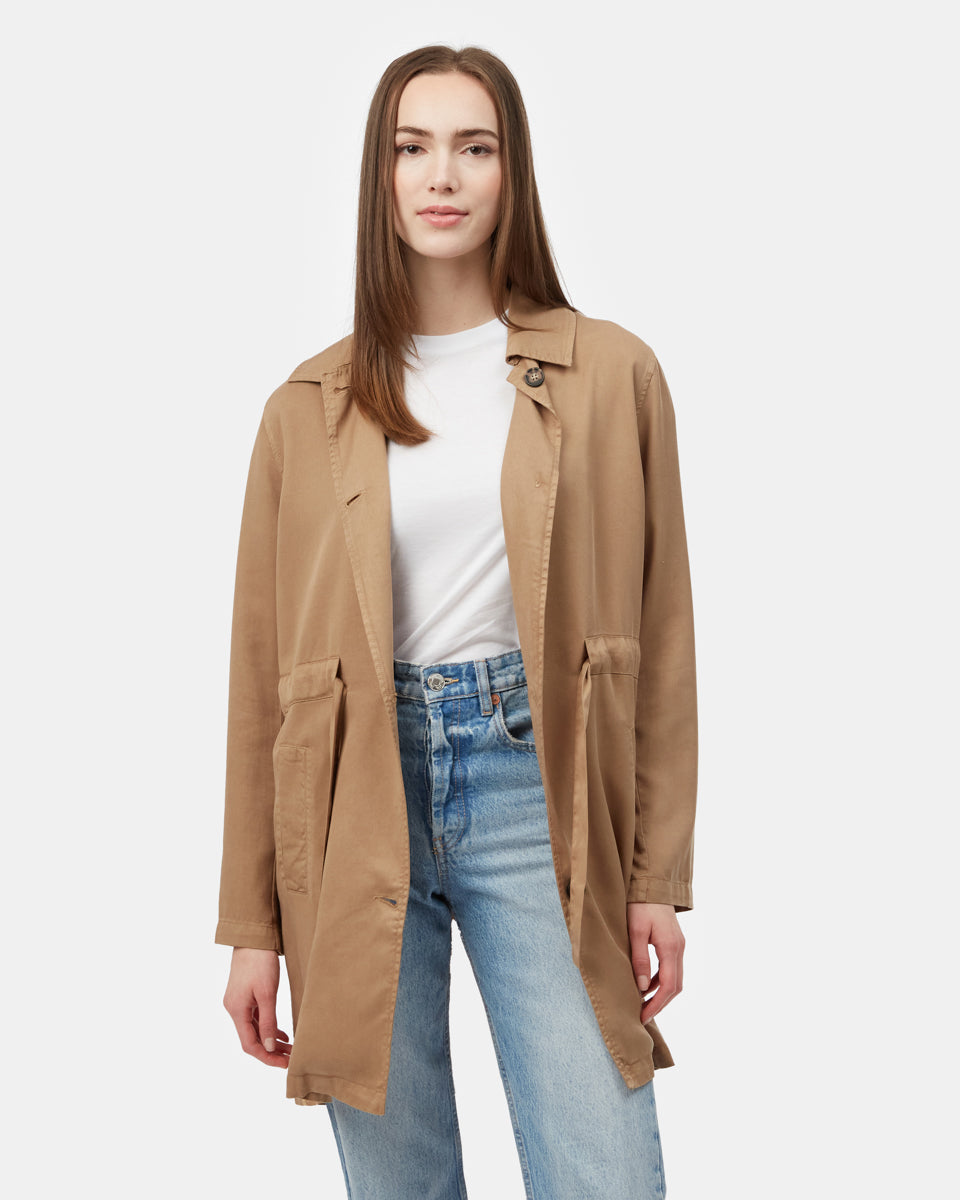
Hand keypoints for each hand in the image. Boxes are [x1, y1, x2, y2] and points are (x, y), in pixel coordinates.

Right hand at [222, 947, 291, 1066]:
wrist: (253, 938)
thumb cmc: (261, 962)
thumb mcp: (268, 993)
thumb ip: (269, 1021)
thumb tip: (270, 1047)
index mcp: (236, 1010)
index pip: (249, 1045)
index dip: (267, 1057)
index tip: (285, 1064)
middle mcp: (234, 1009)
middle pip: (251, 1039)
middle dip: (271, 1051)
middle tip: (291, 1059)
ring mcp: (238, 1002)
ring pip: (254, 1030)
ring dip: (271, 1040)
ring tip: (290, 1049)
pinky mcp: (245, 995)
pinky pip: (255, 1019)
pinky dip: (268, 1027)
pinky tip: (281, 1033)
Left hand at [626, 902, 684, 1024]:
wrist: (651, 883)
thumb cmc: (640, 905)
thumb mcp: (635, 931)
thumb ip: (639, 959)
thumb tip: (641, 988)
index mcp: (670, 947)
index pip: (668, 986)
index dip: (656, 1004)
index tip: (642, 1016)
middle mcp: (679, 948)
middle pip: (675, 986)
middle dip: (660, 1003)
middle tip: (643, 1016)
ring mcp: (679, 945)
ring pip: (675, 978)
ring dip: (661, 993)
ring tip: (643, 1004)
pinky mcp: (674, 942)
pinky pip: (671, 968)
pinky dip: (660, 980)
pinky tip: (646, 985)